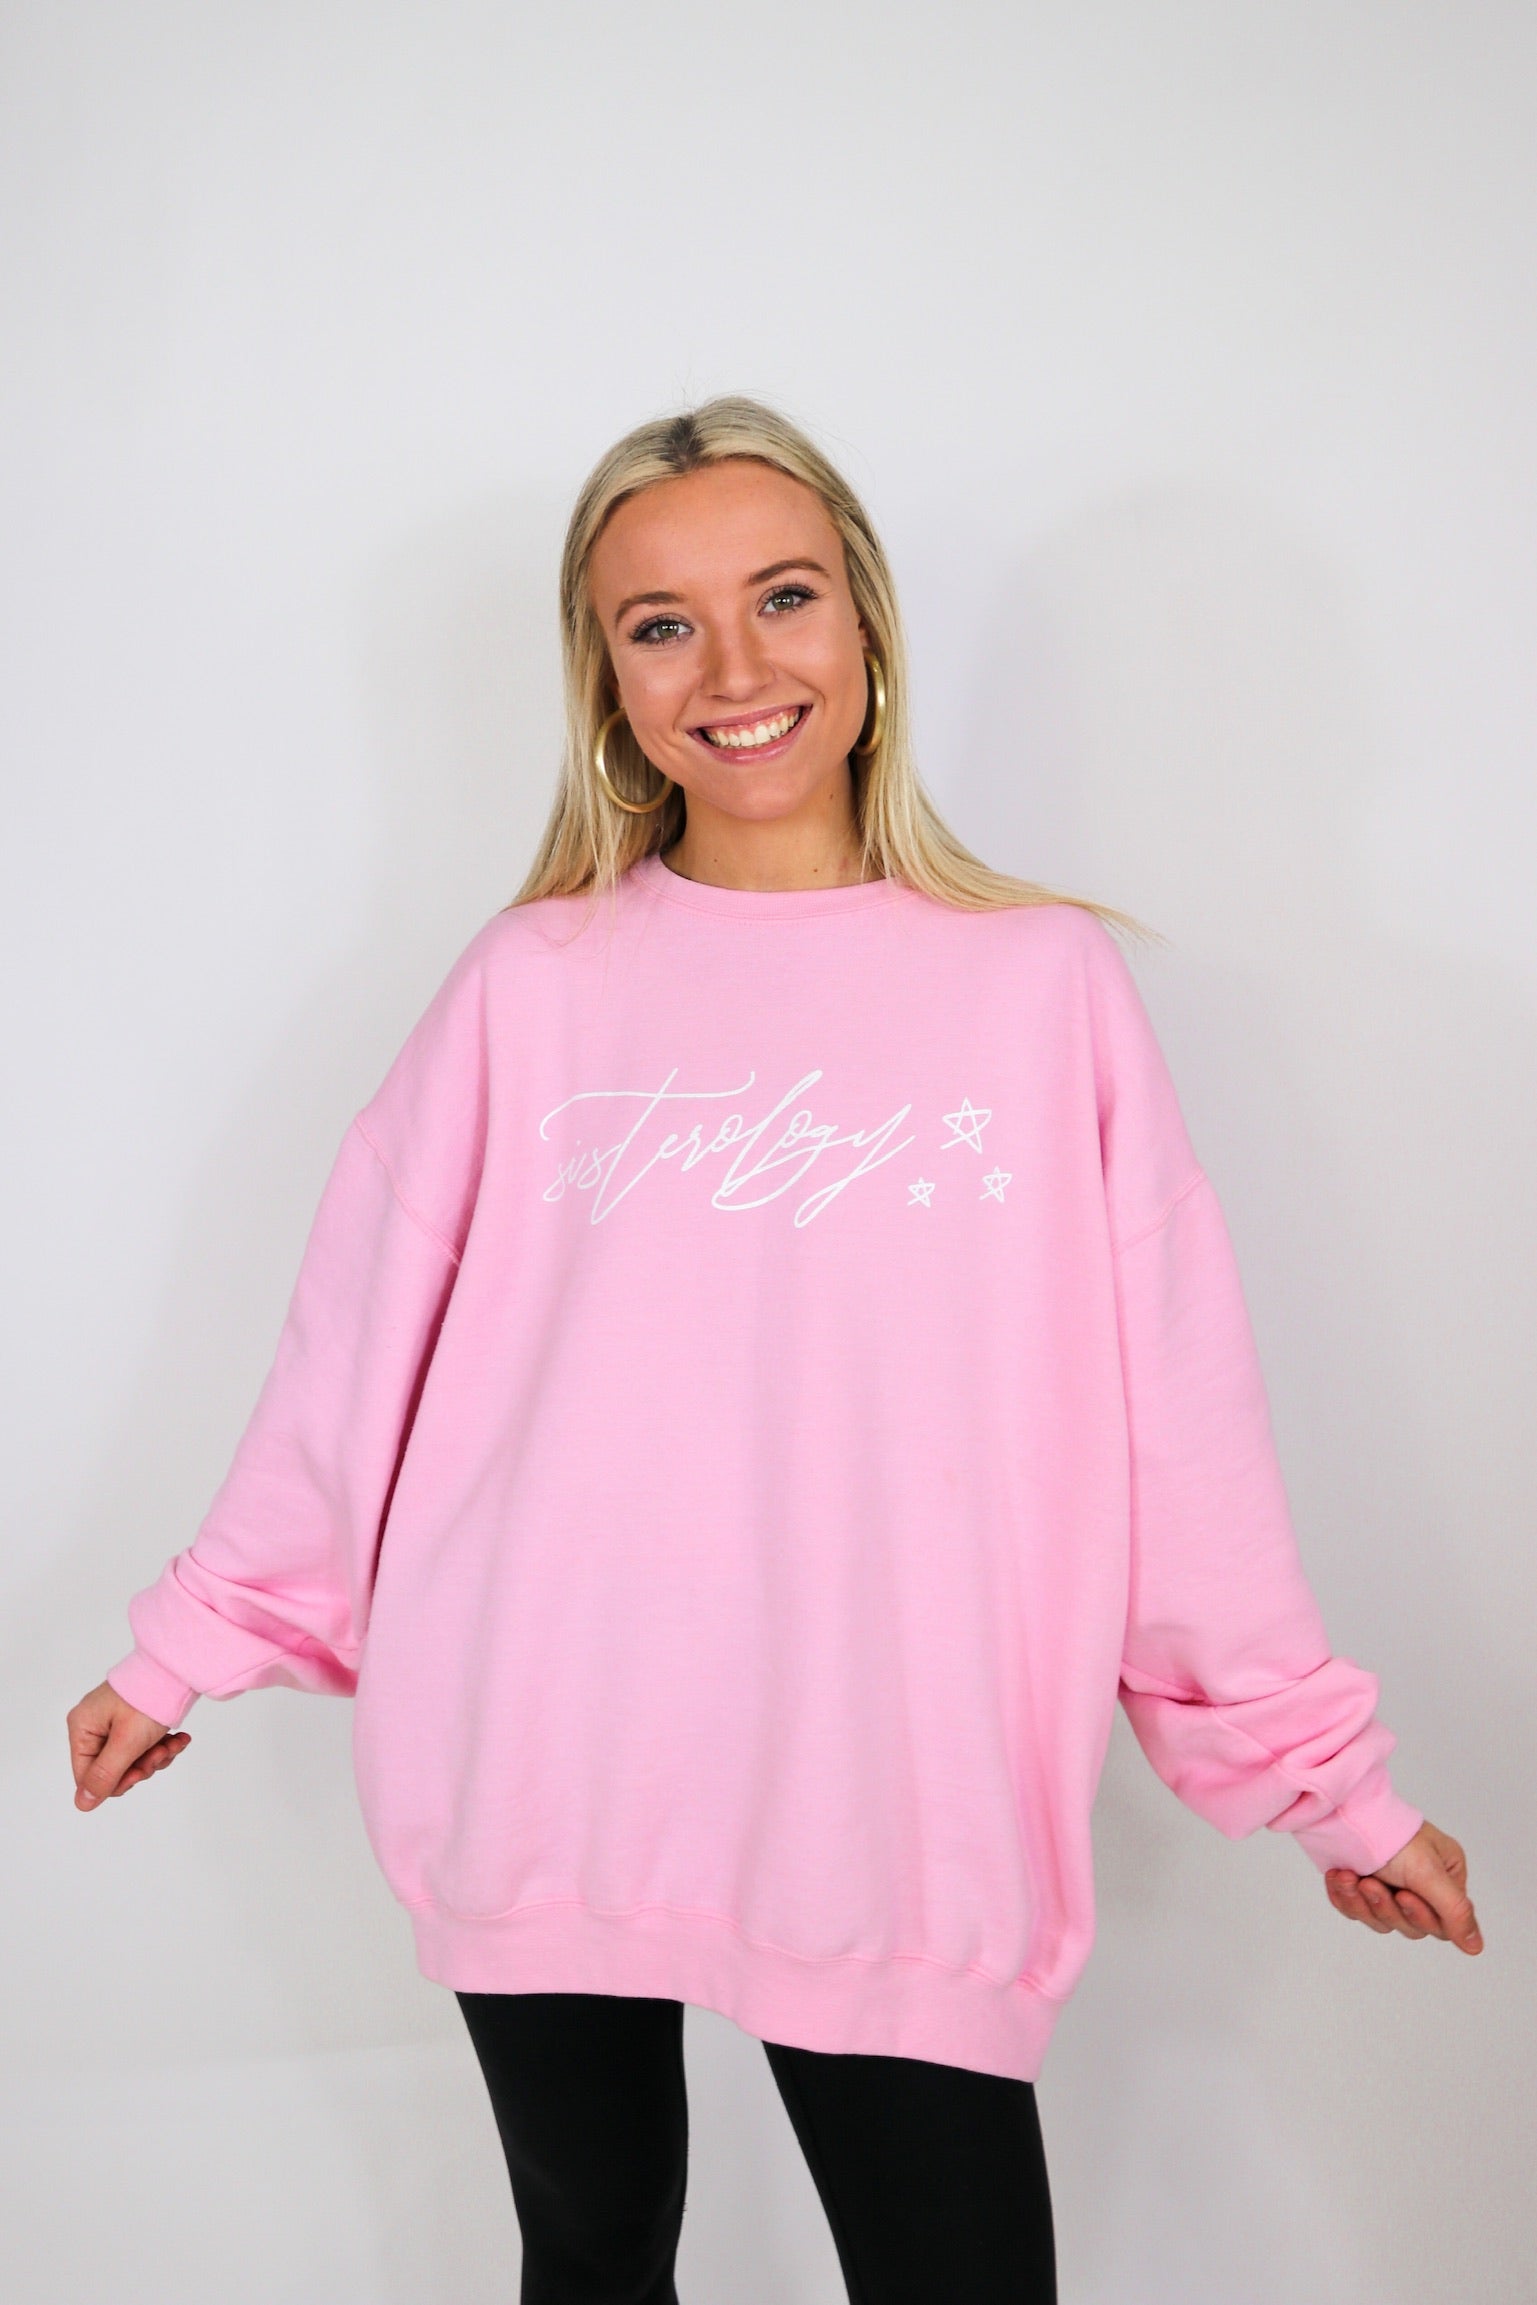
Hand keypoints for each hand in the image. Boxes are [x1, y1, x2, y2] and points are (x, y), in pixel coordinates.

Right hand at [68, 1680, 191, 1808]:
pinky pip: (143, 1747)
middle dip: (142, 1765)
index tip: (140, 1773)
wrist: (178, 1668)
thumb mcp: (126, 1743)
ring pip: (131, 1760)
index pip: (87, 1775)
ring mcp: (114, 1723)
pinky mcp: (134, 1721)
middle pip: (112, 1769)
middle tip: (161, 1753)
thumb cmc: (148, 1699)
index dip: (115, 1782)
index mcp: (83, 1728)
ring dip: (156, 1756)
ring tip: (173, 1743)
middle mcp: (94, 1725)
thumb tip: (82, 1804)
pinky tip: (179, 1739)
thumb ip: (105, 1776)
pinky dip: (162, 1746)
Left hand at [1325, 1820, 1481, 1952]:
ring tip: (1350, 1877)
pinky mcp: (1361, 1888)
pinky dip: (1345, 1897)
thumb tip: (1476, 1947)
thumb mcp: (1428, 1872)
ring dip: (1362, 1901)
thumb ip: (1455, 1911)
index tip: (1403, 1895)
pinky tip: (1338, 1878)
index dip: (1420, 1916)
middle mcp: (1421, 1883)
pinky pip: (1356, 1910)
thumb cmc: (1389, 1833)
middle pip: (1410, 1925)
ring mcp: (1390, 1885)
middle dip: (1385, 1905)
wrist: (1340, 1811)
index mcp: (1446, 1875)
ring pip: (1381, 1920)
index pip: (1443, 1922)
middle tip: (1370, 1883)